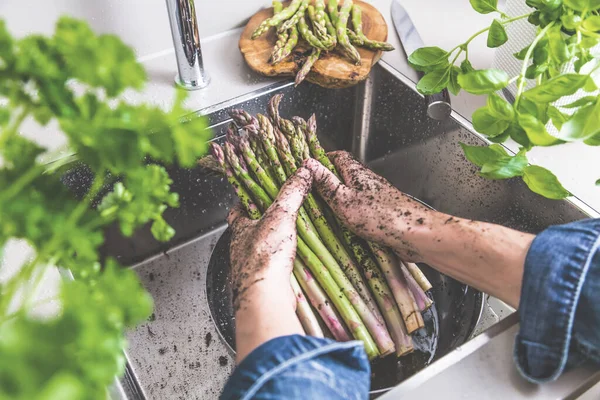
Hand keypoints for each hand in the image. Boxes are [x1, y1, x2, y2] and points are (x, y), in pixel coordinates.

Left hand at [227, 167, 312, 311]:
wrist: (265, 298)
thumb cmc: (263, 257)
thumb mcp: (281, 215)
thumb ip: (292, 193)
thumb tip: (302, 172)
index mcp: (239, 230)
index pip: (236, 211)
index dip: (245, 201)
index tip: (255, 195)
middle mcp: (241, 249)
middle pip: (249, 231)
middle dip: (263, 223)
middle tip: (280, 215)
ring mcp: (251, 268)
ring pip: (261, 251)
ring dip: (274, 245)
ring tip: (292, 237)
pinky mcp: (263, 283)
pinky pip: (273, 269)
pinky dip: (282, 264)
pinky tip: (295, 262)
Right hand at [304, 151, 430, 259]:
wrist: (415, 235)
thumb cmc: (379, 217)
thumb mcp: (343, 199)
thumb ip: (326, 183)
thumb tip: (308, 163)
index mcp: (357, 173)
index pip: (338, 156)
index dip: (323, 160)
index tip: (309, 169)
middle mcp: (368, 181)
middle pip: (345, 175)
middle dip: (329, 182)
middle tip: (313, 194)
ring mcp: (377, 197)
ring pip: (354, 194)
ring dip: (340, 200)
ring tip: (325, 212)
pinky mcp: (384, 212)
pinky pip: (363, 209)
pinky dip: (352, 215)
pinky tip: (347, 227)